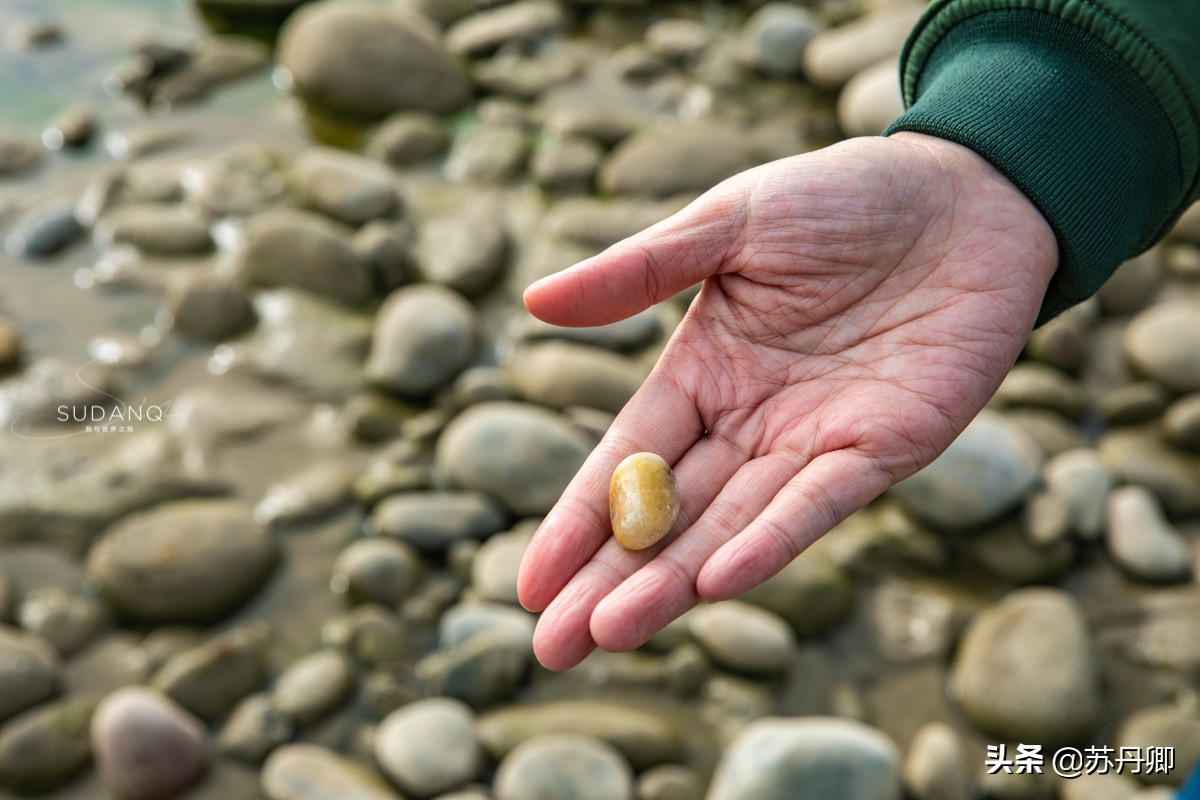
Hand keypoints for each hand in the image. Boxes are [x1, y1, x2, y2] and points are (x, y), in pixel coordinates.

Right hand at [517, 133, 1057, 670]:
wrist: (970, 190)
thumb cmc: (844, 196)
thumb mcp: (729, 223)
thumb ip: (639, 272)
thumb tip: (533, 301)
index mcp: (705, 372)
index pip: (626, 460)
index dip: (578, 521)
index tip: (528, 584)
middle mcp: (752, 422)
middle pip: (667, 515)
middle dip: (609, 581)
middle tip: (553, 646)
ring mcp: (817, 442)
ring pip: (732, 525)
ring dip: (674, 581)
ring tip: (610, 631)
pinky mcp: (887, 447)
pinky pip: (821, 502)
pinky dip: (771, 541)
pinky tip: (716, 581)